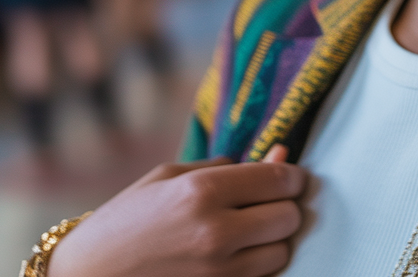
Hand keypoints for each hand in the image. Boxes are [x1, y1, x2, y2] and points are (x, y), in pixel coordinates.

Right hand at [48, 146, 303, 276]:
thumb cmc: (126, 220)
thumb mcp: (171, 177)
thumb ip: (229, 166)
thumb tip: (280, 153)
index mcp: (202, 191)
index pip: (280, 180)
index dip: (290, 175)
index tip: (285, 175)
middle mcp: (215, 233)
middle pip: (289, 217)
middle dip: (284, 206)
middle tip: (264, 203)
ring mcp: (217, 274)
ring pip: (283, 252)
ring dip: (274, 240)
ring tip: (247, 231)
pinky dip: (258, 266)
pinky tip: (236, 255)